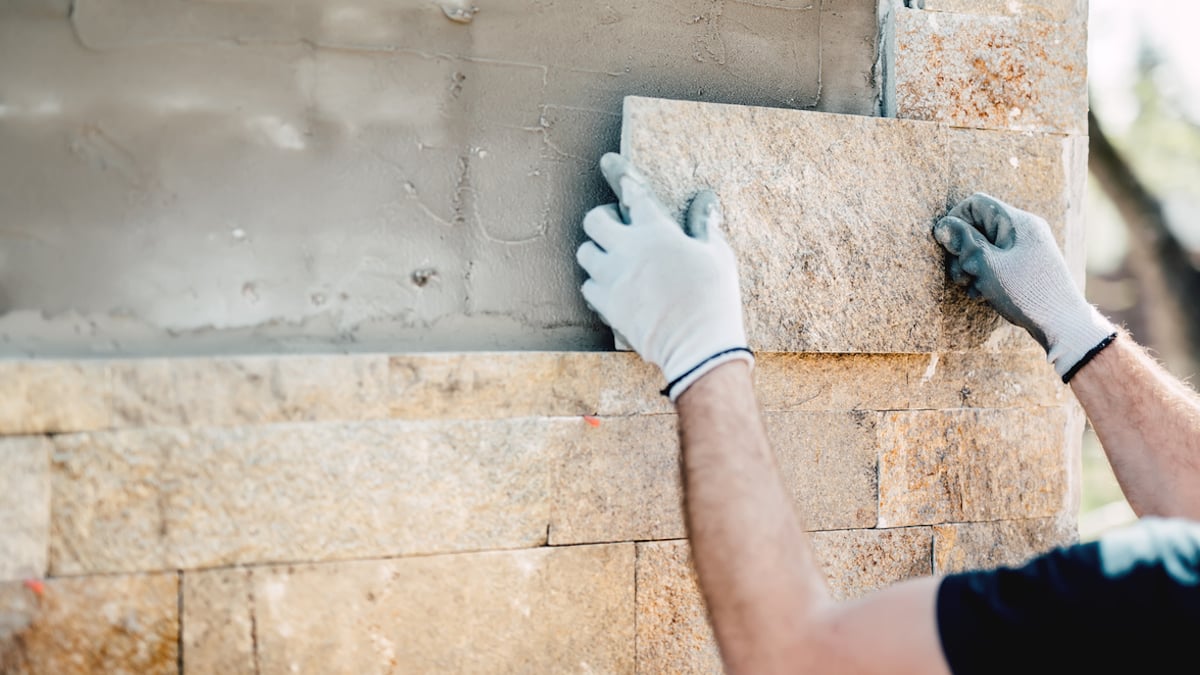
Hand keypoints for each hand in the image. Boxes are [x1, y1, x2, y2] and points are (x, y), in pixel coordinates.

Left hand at [576, 153, 752, 399]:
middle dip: (603, 218)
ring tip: (615, 259)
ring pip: (585, 252)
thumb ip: (703, 224)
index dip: (620, 173)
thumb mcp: (717, 255)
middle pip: (594, 220)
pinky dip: (597, 283)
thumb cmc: (713, 297)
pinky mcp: (607, 304)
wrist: (698, 345)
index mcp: (657, 231)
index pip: (632, 191)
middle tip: (618, 228)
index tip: (608, 162)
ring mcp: (613, 278)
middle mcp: (628, 249)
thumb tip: (705, 198)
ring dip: (598, 252)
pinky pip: (588, 285)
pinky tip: (613, 287)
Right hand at [933, 192, 1114, 379]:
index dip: (956, 221)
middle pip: (979, 226)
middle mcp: (1024, 229)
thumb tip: (942, 225)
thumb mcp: (988, 266)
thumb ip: (964, 242)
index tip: (949, 247)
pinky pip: (998, 260)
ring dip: (971, 266)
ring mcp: (1027, 247)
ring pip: (985, 246)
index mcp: (1017, 222)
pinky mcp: (1027, 265)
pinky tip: (984, 293)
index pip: (976, 204)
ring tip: (973, 287)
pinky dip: (985, 274)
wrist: (1062, 323)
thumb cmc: (1026, 293)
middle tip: (961, 275)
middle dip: (962, 250)